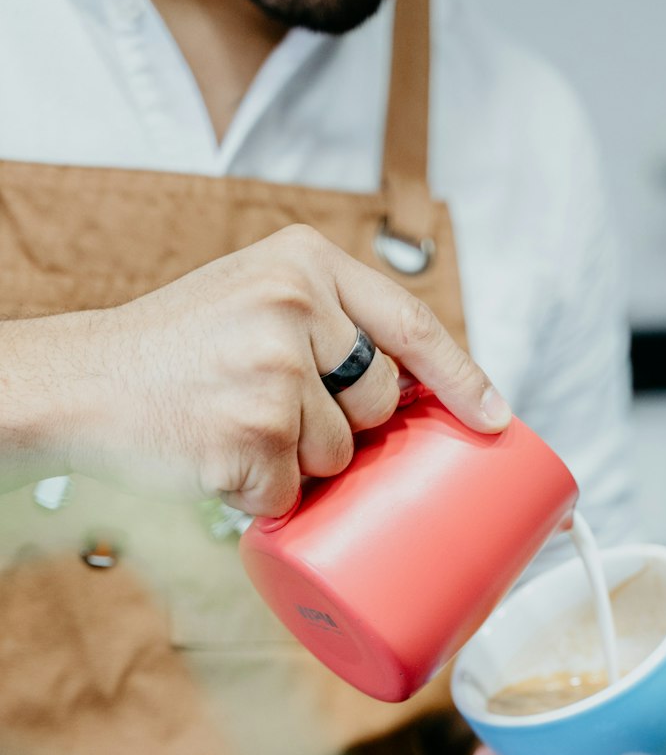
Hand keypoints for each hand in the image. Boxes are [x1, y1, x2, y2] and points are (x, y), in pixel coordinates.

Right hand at [0, 224, 508, 513]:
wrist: (81, 380)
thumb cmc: (173, 350)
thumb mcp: (254, 297)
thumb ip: (326, 322)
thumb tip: (416, 393)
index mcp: (304, 261)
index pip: (411, 323)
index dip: (461, 378)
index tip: (494, 419)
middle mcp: (294, 304)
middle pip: (379, 401)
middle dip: (346, 428)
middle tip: (273, 410)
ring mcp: (274, 369)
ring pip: (339, 455)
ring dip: (298, 464)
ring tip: (233, 427)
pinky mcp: (252, 432)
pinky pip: (291, 491)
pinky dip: (259, 493)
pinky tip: (215, 456)